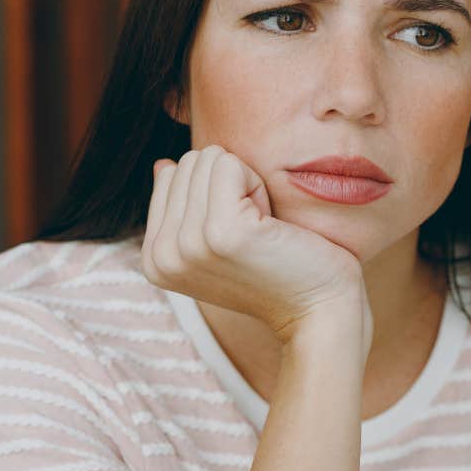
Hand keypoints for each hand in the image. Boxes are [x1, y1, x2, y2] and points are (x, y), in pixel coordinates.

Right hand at [142, 146, 368, 345]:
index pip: (171, 175)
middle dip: (229, 187)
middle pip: (189, 163)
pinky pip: (230, 164)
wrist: (317, 311)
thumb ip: (183, 206)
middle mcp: (161, 254)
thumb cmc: (276, 271)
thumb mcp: (215, 242)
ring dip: (246, 187)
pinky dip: (257, 185)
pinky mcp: (222, 231)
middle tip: (254, 233)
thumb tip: (163, 165)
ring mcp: (188, 244)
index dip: (213, 193)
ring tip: (261, 231)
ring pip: (209, 160)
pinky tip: (269, 225)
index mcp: (154, 259)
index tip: (236, 234)